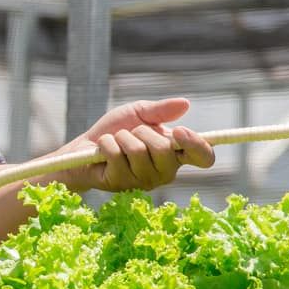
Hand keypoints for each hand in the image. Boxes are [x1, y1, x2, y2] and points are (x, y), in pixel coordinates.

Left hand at [63, 97, 214, 193]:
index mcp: (177, 155)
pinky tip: (103, 149)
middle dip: (143, 131)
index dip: (198, 146)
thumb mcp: (140, 114)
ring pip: (138, 151)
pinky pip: (116, 155)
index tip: (180, 131)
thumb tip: (185, 104)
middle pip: (164, 149)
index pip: (203, 157)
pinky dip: (107, 143)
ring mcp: (143, 181)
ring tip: (117, 140)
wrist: (85, 146)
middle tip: (132, 132)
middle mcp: (165, 172)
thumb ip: (161, 110)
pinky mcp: (120, 184)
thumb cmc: (117, 130)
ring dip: (122, 137)